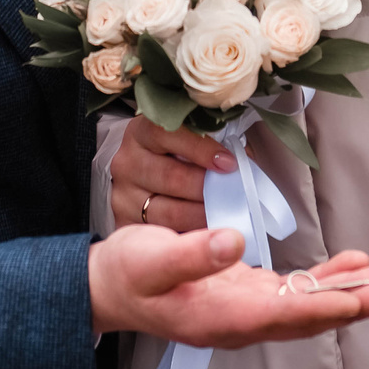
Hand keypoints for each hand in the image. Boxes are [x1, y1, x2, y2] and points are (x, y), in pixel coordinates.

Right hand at [88, 227, 368, 345]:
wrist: (110, 285)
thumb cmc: (129, 273)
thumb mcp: (153, 258)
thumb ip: (194, 254)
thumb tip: (234, 242)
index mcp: (222, 318)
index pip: (286, 314)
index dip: (328, 305)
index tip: (366, 298)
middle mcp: (241, 321)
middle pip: (310, 315)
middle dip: (356, 304)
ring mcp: (246, 310)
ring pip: (309, 305)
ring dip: (350, 293)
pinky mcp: (246, 293)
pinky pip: (296, 292)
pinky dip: (326, 280)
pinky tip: (350, 266)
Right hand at [111, 116, 233, 233]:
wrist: (139, 173)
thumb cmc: (174, 152)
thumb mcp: (187, 136)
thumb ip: (212, 142)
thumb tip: (245, 161)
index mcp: (142, 132)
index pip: (169, 134)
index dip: (202, 148)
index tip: (229, 163)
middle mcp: (127, 162)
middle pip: (171, 177)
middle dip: (208, 188)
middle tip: (236, 196)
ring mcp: (123, 195)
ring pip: (167, 212)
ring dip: (202, 217)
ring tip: (227, 216)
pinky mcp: (125, 223)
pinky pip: (160, 235)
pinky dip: (188, 236)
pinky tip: (207, 235)